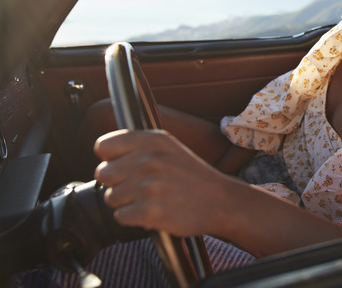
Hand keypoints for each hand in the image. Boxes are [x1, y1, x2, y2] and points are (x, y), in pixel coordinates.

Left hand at [94, 129, 234, 236]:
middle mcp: (149, 160)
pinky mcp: (151, 211)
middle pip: (103, 173)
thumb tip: (103, 152)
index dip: (110, 158)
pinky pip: (120, 216)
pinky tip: (152, 211)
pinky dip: (133, 218)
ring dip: (126, 202)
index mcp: (152, 140)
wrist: (221, 201)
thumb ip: (138, 145)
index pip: (103, 146)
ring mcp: (150, 186)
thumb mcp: (169, 147)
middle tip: (138, 186)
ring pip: (110, 197)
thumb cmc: (191, 176)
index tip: (121, 165)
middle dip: (117, 182)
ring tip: (150, 198)